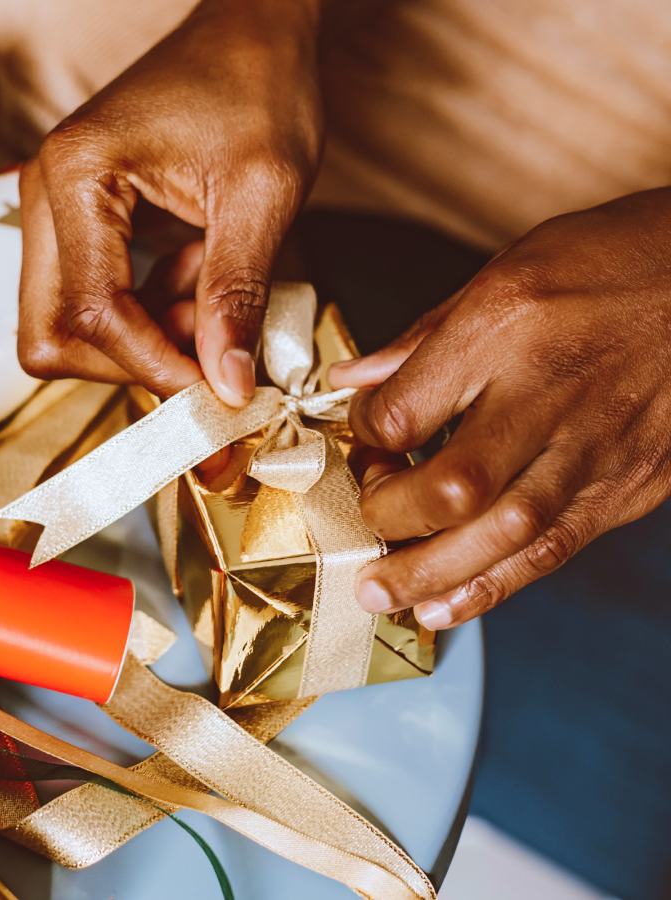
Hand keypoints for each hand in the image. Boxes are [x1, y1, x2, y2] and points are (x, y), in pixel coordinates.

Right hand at [17, 0, 325, 405]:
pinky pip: (87, 300)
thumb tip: (227, 387)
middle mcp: (42, 194)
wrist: (250, 29)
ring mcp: (51, 209)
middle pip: (51, 334)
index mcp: (77, 177)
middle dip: (132, 362)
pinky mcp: (72, 221)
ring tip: (209, 300)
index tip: (217, 390)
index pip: (91, 313)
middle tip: (207, 354)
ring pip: (63, 326)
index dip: (154, 365)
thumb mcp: (263, 193)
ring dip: (140, 339)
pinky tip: (194, 279)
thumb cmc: (257, 85)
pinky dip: (142, 313)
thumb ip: (237, 294)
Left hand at [328, 188, 670, 628]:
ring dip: (432, 574)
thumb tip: (350, 381)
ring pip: (505, 534)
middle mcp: (551, 391)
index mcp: (505, 325)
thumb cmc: (609, 261)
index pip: (405, 411)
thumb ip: (423, 339)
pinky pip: (555, 549)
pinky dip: (494, 585)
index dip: (364, 437)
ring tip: (381, 595)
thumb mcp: (504, 271)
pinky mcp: (633, 483)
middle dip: (390, 518)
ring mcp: (599, 445)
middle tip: (364, 524)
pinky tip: (447, 606)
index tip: (362, 440)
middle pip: (454, 486)